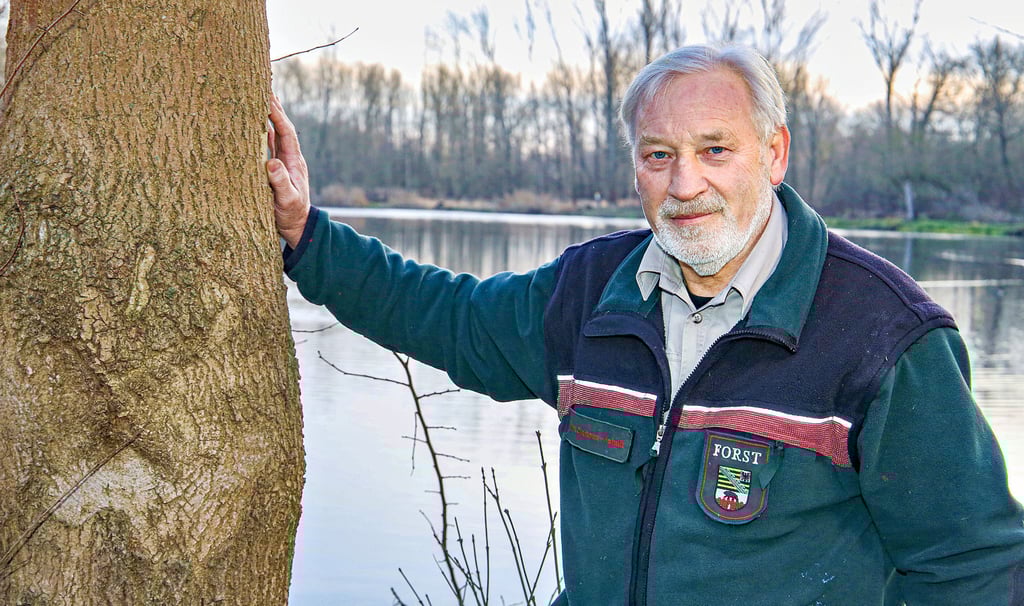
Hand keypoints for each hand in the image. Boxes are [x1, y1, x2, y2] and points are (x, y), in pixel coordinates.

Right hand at [266, 93, 309, 248]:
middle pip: (281, 126)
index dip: (277, 114)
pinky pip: (266, 145)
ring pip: (273, 133)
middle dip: (273, 107)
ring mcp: (281, 161)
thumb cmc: (291, 214)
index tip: (267, 96)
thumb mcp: (287, 200)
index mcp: (294, 161)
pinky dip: (260, 131)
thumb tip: (271, 163)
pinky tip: (253, 121)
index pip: (286, 132)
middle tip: (263, 85)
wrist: (296, 227)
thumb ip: (281, 183)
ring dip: (266, 116)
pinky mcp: (273, 168)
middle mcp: (288, 157)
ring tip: (258, 96)